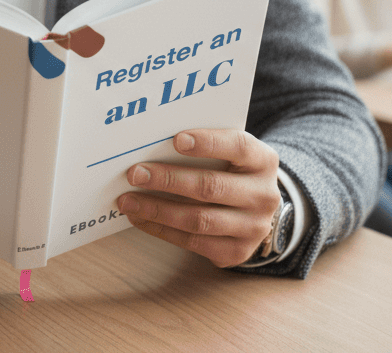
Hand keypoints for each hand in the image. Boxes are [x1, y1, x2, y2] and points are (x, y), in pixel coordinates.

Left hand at [116, 129, 280, 268]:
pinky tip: (140, 218)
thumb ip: (204, 147)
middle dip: (168, 180)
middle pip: (210, 186)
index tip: (176, 139)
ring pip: (199, 219)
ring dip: (157, 210)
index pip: (238, 146)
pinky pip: (193, 242)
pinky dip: (161, 230)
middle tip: (135, 174)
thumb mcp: (229, 154)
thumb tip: (152, 143)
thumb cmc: (230, 171)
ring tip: (128, 201)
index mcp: (262, 161)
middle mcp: (263, 195)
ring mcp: (253, 227)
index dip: (208, 143)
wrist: (255, 210)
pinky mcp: (236, 251)